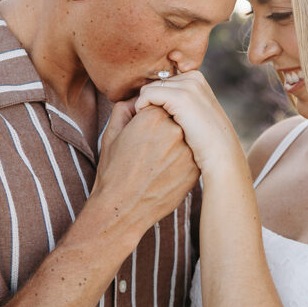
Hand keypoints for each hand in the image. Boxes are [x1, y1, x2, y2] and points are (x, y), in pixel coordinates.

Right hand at [91, 101, 199, 241]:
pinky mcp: (195, 168)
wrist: (122, 208)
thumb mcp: (112, 133)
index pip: (159, 103)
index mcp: (153, 117)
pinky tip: (164, 171)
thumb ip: (126, 107)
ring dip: (174, 143)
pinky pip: (190, 154)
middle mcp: (175, 130)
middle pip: (174, 118)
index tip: (141, 133)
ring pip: (185, 136)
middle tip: (149, 147)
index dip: (148, 117)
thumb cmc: (113, 170)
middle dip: (163, 128)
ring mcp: (188, 150)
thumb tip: (140, 98)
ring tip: (156, 160)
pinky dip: (180, 159)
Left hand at [134, 71, 244, 176]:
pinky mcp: (181, 98)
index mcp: (196, 78)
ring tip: (151, 127)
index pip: (162, 82)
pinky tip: (146, 124)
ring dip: (145, 107)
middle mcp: (193, 78)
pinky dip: (141, 108)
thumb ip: (178, 102)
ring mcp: (189, 86)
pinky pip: (148, 95)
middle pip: (154, 85)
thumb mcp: (194, 114)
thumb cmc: (204, 142)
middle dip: (149, 103)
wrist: (221, 155)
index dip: (155, 100)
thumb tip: (156, 99)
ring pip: (148, 89)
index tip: (155, 118)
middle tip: (151, 125)